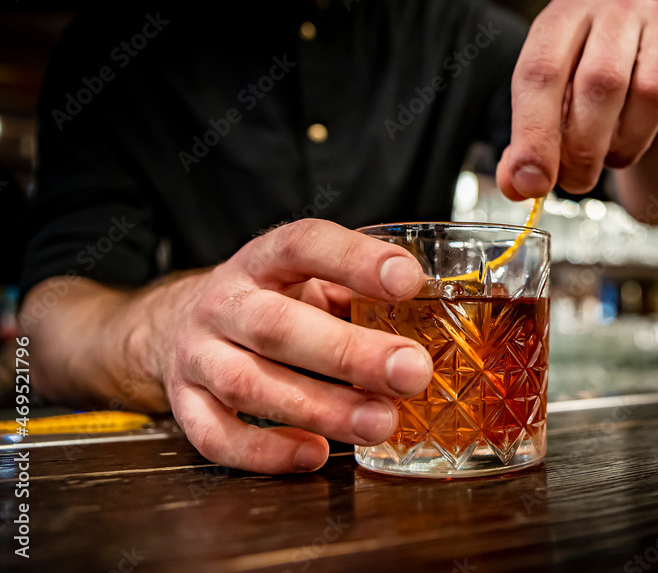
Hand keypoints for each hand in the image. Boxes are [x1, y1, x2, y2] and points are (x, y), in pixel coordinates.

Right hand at [155, 220, 431, 472]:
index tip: (409, 279)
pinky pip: (216, 436)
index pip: (304, 245)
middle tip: (411, 372)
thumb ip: (357, 291)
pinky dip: (266, 452)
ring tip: (381, 423)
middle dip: (350, 353)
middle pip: (277, 326)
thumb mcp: (308, 278)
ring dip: (320, 409)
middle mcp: (224, 302)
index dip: (355, 260)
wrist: (178, 324)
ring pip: (249, 385)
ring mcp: (197, 354)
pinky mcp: (184, 403)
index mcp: (263, 260)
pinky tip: (315, 454)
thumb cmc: (270, 301)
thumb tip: (436, 313)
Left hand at [497, 0, 657, 199]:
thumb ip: (530, 148)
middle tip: (577, 181)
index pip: (539, 72)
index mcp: (562, 17)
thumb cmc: (591, 97)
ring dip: (630, 141)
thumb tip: (519, 184)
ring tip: (616, 157)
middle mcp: (614, 8)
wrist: (650, 79)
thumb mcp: (553, 115)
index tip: (534, 182)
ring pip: (651, 90)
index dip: (535, 134)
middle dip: (584, 147)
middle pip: (598, 82)